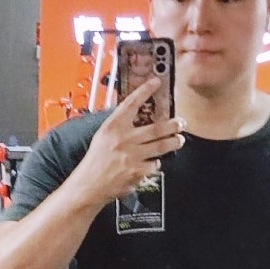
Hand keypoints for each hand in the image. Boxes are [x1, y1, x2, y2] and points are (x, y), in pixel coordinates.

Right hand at [72, 77, 184, 208]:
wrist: (88, 185)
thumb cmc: (95, 162)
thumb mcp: (102, 137)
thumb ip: (119, 127)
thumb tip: (136, 118)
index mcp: (112, 127)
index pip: (131, 103)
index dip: (145, 91)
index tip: (155, 82)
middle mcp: (124, 139)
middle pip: (156, 128)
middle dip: (173, 125)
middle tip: (181, 123)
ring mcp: (132, 156)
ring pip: (161, 146)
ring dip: (174, 143)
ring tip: (179, 140)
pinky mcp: (138, 172)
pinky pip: (154, 164)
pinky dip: (156, 163)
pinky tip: (154, 162)